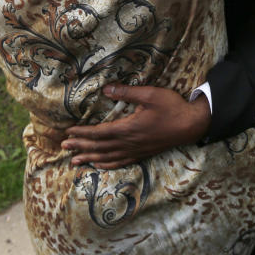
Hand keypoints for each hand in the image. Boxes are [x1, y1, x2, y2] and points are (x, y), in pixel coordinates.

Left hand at [61, 84, 210, 168]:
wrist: (191, 125)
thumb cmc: (172, 107)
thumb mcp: (150, 94)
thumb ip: (127, 92)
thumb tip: (106, 89)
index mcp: (128, 128)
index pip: (99, 132)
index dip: (82, 133)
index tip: (69, 132)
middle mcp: (129, 142)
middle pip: (99, 147)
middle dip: (80, 147)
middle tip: (63, 148)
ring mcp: (136, 150)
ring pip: (107, 157)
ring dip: (90, 158)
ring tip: (75, 161)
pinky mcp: (143, 154)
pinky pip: (120, 162)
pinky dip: (107, 164)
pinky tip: (100, 165)